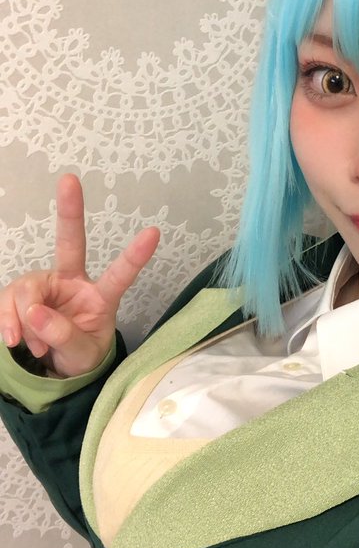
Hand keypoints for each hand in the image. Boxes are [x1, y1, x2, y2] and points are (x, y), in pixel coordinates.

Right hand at [0, 174, 159, 376]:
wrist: (56, 367)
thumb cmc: (80, 354)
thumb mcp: (81, 355)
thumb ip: (63, 336)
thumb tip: (34, 314)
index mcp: (99, 297)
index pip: (120, 275)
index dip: (135, 256)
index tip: (154, 232)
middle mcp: (73, 282)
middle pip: (70, 243)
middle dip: (70, 211)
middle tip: (69, 180)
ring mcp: (45, 285)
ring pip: (28, 289)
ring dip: (25, 321)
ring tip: (34, 347)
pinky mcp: (20, 294)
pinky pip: (8, 302)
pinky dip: (8, 323)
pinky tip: (14, 340)